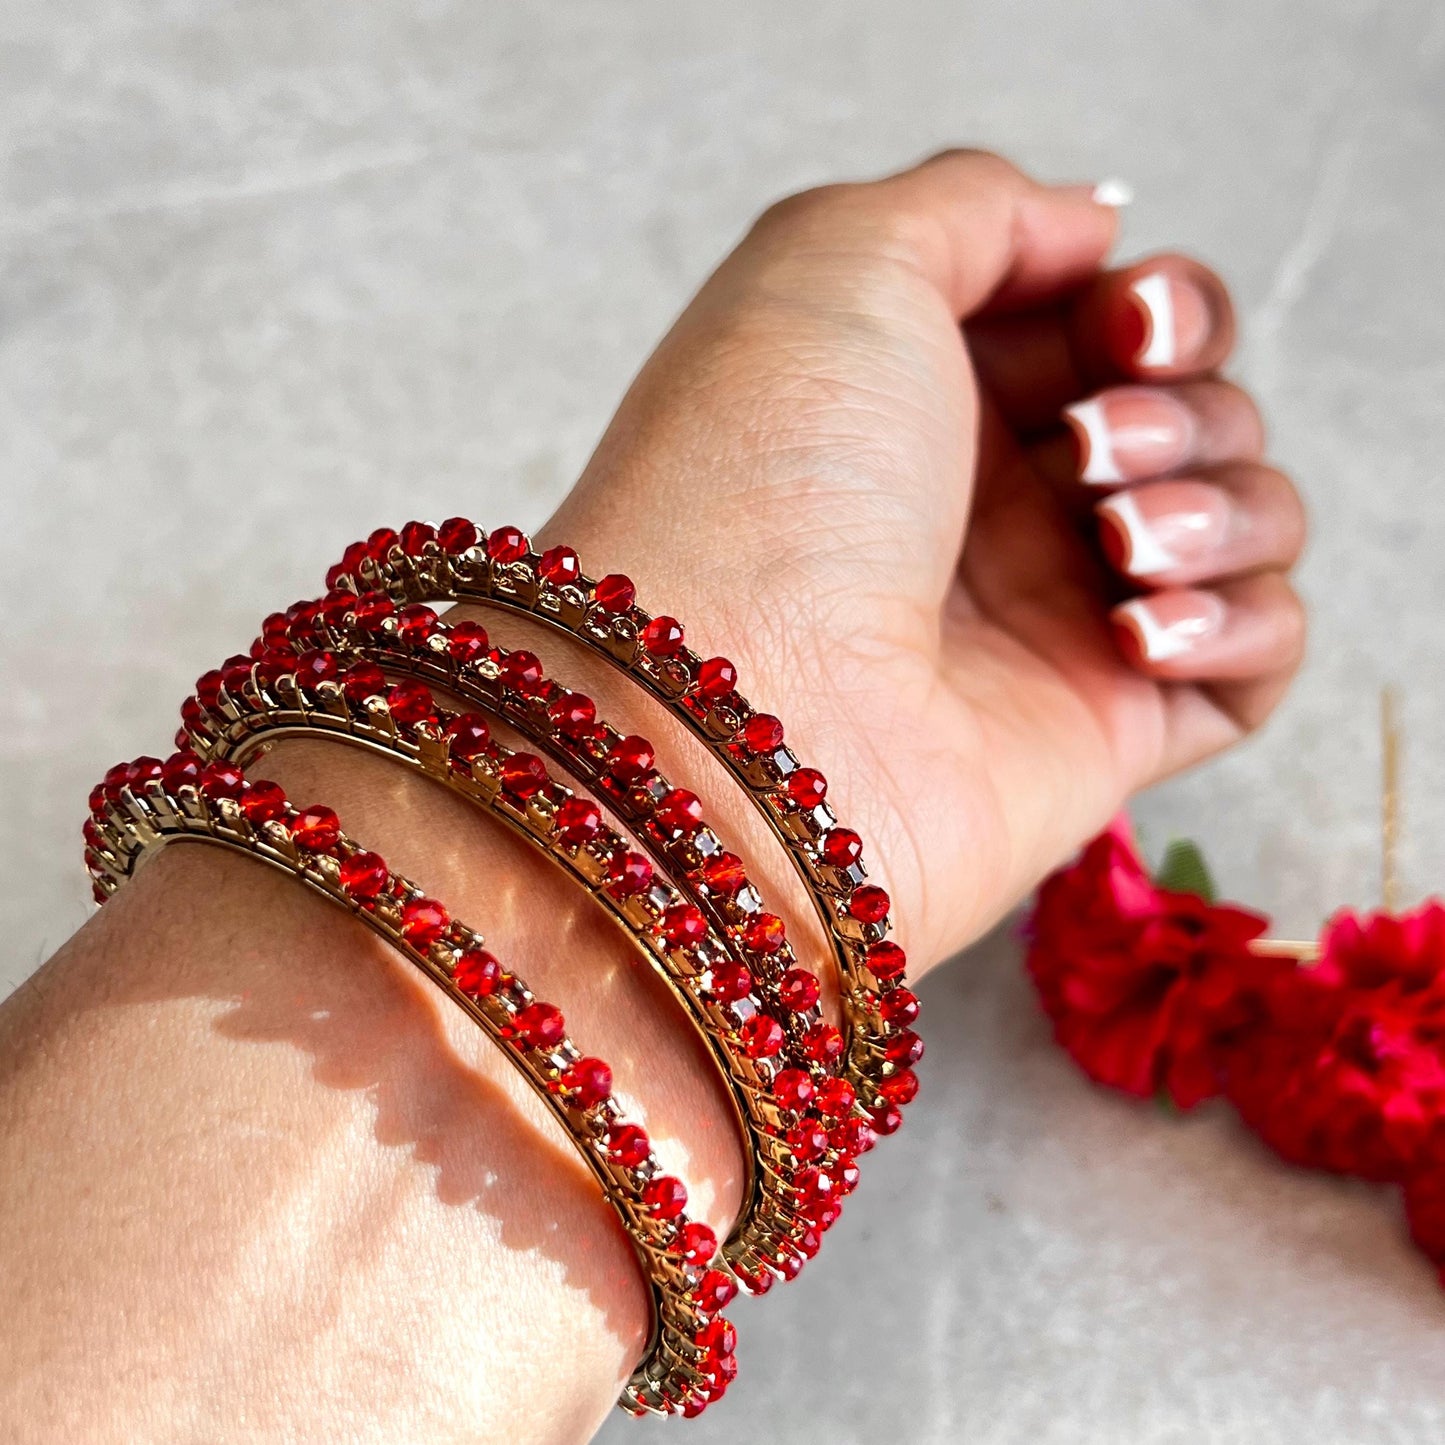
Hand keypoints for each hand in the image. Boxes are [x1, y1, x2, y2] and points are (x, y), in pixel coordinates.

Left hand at [549, 150, 1304, 968]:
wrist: (734, 717)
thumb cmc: (766, 481)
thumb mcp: (837, 261)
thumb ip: (974, 204)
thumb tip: (1093, 227)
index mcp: (928, 400)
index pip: (1109, 323)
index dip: (1153, 306)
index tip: (1129, 321)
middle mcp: (988, 506)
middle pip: (1187, 411)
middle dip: (1178, 404)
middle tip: (1092, 448)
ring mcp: (1048, 620)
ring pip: (1241, 518)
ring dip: (1216, 504)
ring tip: (1118, 540)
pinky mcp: (1104, 730)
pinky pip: (1257, 654)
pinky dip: (1238, 618)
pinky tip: (1143, 627)